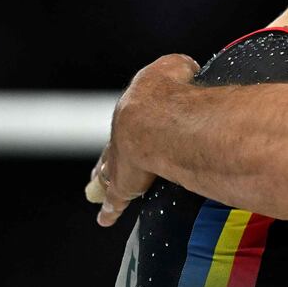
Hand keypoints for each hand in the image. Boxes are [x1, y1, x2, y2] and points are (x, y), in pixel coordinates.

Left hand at [85, 54, 199, 226]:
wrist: (156, 115)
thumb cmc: (169, 89)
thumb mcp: (176, 67)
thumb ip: (180, 71)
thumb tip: (189, 72)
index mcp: (135, 106)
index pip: (130, 117)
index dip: (131, 123)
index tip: (131, 129)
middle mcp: (122, 134)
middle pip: (113, 147)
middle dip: (111, 154)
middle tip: (104, 164)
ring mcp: (120, 160)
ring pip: (108, 172)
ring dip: (105, 180)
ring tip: (99, 189)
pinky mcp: (123, 185)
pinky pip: (114, 200)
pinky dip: (110, 209)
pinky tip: (105, 219)